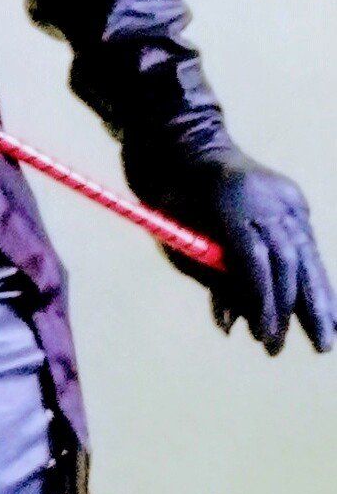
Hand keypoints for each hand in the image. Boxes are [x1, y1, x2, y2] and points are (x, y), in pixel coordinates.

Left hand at [125, 146, 335, 354]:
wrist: (186, 146)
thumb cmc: (173, 201)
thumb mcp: (177, 240)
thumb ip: (209, 278)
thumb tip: (231, 325)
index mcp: (229, 202)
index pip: (254, 259)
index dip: (262, 301)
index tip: (264, 335)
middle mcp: (266, 197)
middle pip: (288, 259)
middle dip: (292, 309)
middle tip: (290, 347)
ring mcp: (284, 196)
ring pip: (306, 253)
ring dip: (317, 300)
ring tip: (325, 340)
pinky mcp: (295, 200)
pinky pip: (307, 245)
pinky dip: (314, 278)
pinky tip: (325, 312)